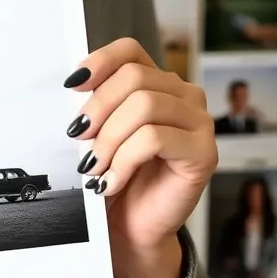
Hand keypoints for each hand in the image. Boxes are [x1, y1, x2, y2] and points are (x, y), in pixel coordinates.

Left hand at [65, 39, 217, 277]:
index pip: (131, 51)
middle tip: (77, 136)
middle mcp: (184, 96)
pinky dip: (123, 160)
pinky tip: (111, 181)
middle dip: (98, 107)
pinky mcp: (204, 153)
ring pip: (144, 106)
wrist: (132, 227)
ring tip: (94, 166)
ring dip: (109, 139)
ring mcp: (199, 122)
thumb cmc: (115, 176)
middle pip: (135, 77)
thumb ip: (96, 105)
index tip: (72, 84)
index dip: (101, 61)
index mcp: (158, 83)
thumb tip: (73, 85)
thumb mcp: (100, 132)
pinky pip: (154, 139)